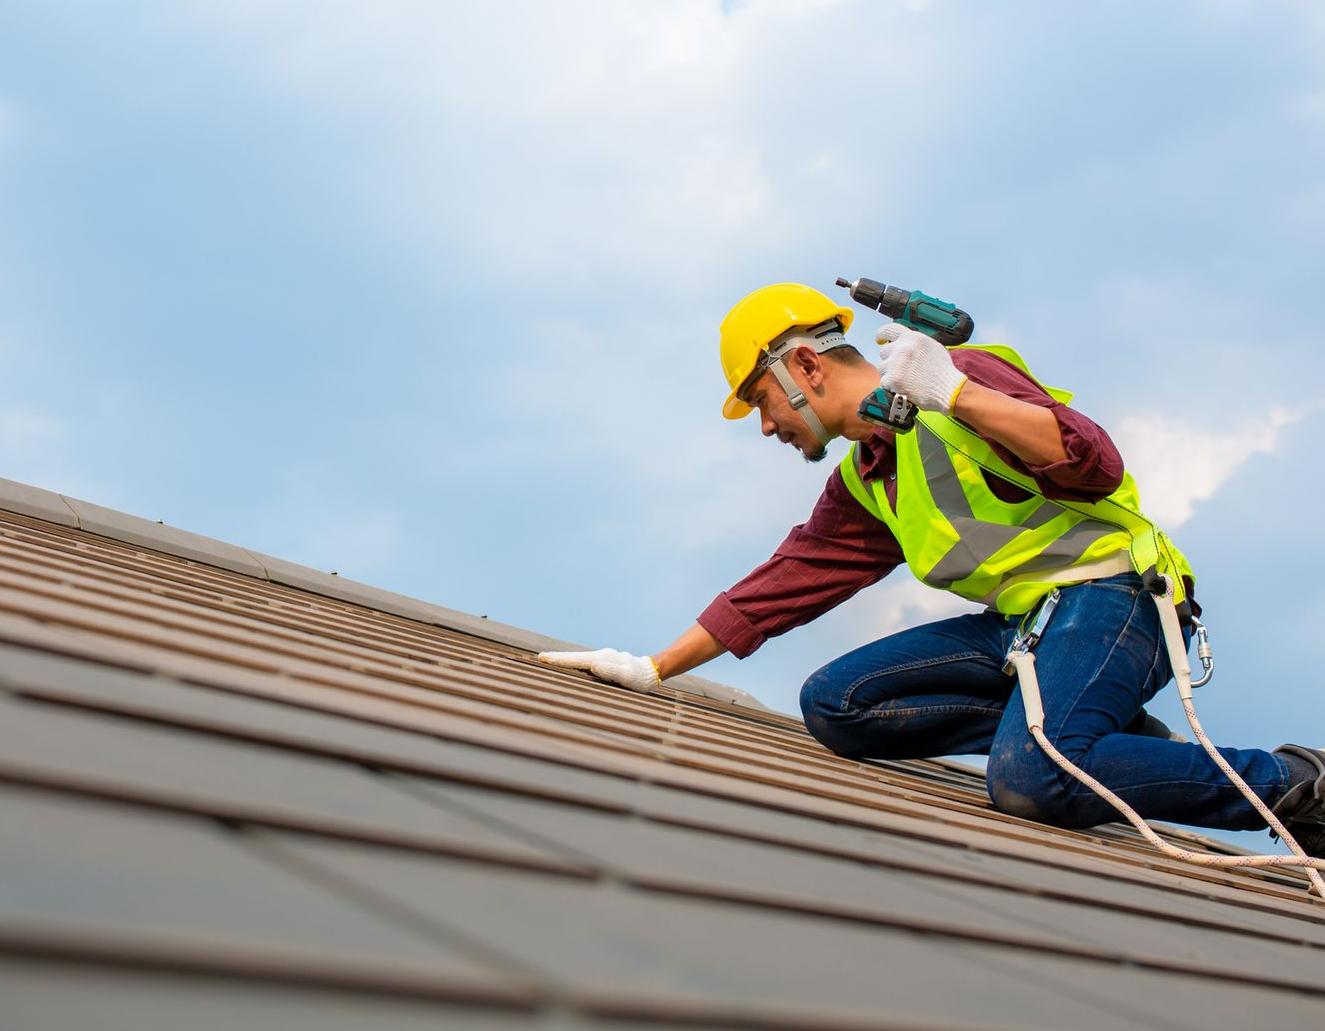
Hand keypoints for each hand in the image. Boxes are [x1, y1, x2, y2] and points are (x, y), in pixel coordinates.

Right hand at [536, 648, 660, 693]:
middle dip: (558, 658)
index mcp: (603, 659)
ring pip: (579, 659)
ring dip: (565, 660)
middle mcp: (601, 656)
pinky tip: (569, 667)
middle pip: (575, 657)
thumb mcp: (627, 677)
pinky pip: (585, 663)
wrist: (651, 672)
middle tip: (541, 657)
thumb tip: (593, 666)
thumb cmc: (640, 678)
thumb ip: (611, 671)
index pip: (577, 659)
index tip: (544, 658)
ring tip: (549, 661)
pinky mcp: (605, 663)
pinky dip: (574, 663)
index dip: (560, 660)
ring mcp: (602, 658)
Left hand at [875, 322, 967, 415]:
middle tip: (901, 368)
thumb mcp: (932, 346)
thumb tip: (902, 341)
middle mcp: (902, 348)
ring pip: (882, 367)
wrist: (947, 388)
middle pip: (884, 352)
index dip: (881, 335)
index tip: (879, 339)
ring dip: (890, 373)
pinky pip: (884, 381)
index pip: (888, 330)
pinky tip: (904, 387)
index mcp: (912, 337)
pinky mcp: (893, 379)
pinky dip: (891, 386)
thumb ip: (915, 342)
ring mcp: (896, 364)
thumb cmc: (942, 369)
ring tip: (905, 379)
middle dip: (890, 359)